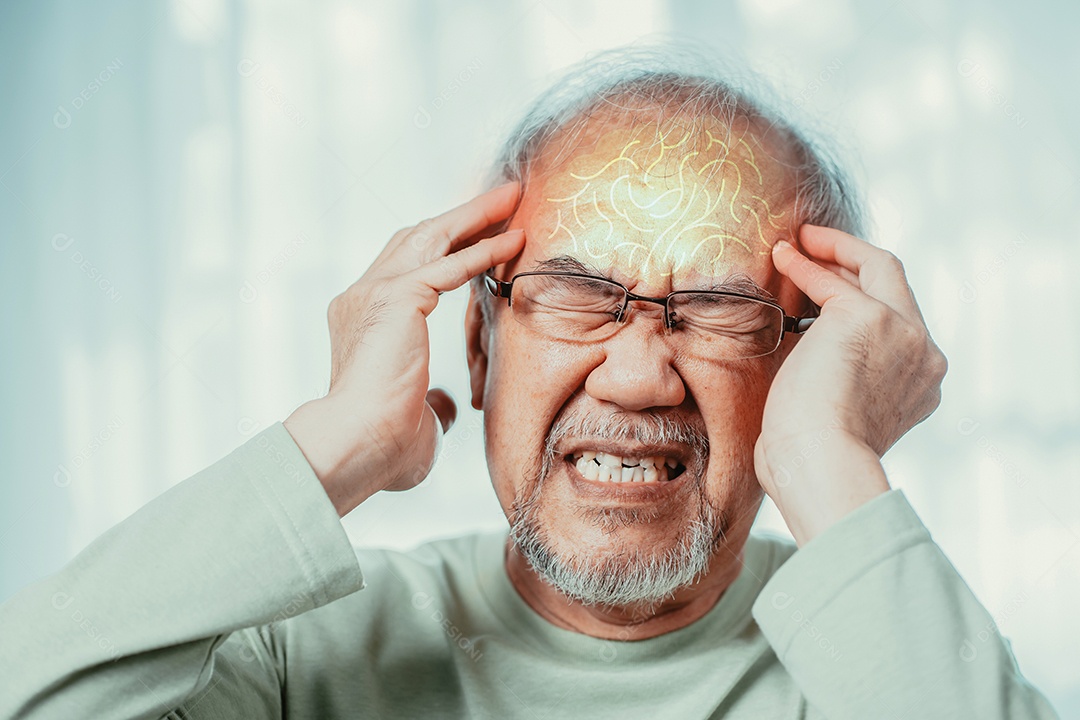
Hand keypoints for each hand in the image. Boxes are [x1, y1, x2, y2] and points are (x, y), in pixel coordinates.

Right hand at [284, 183, 524, 515]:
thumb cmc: (381, 446)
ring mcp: (375, 293)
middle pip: (418, 239)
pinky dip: (484, 251)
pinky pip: (450, 267)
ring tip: (513, 198)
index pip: (406, 267)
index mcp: (361, 319)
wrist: (354, 446)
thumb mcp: (414, 417)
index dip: (444, 247)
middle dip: (462, 217)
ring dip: (475, 216)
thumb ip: (429, 401)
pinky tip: (514, 240)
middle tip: (504, 199)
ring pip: (432, 238)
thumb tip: (445, 404)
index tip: (479, 234)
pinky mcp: (396, 299)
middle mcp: (362, 297)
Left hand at [755, 225, 947, 543]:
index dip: (862, 301)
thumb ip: (841, 380)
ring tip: (799, 240)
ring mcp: (903, 333)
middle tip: (817, 247)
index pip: (898, 325)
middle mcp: (923, 356)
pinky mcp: (869, 317)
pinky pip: (833, 280)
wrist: (819, 464)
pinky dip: (807, 264)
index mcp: (920, 386)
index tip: (828, 290)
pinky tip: (782, 256)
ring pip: (877, 268)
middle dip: (856, 262)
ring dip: (834, 250)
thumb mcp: (838, 413)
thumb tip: (810, 356)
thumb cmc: (812, 457)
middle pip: (897, 287)